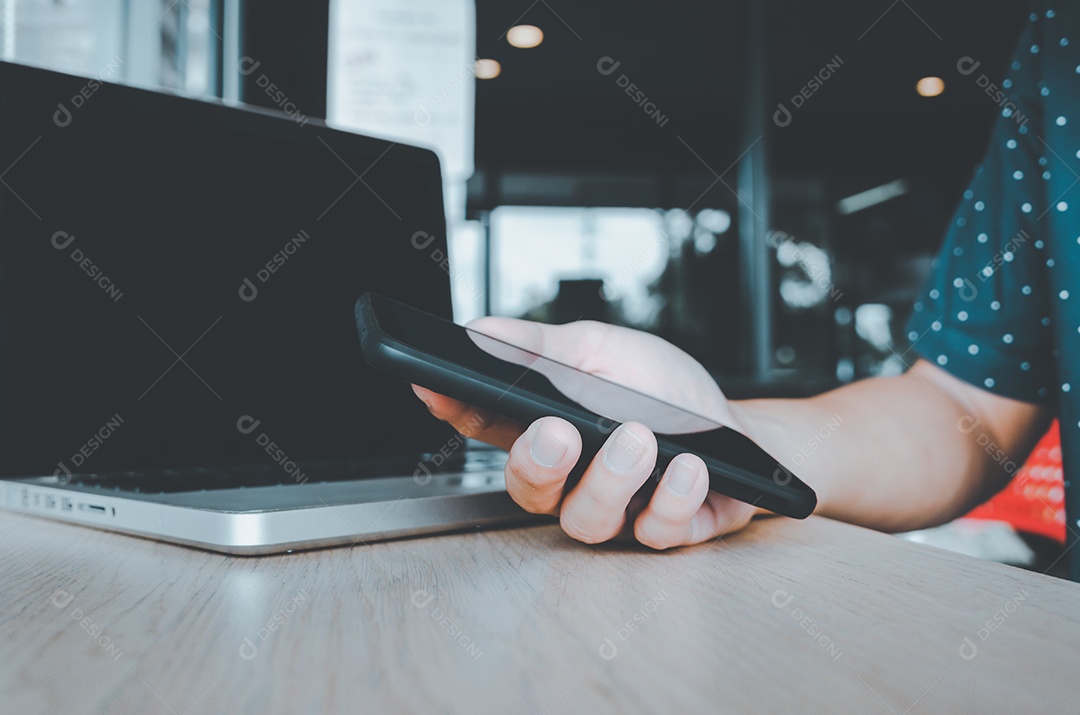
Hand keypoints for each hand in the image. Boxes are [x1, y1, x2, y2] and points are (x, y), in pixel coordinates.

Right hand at [412, 317, 760, 548]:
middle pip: (528, 489)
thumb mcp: (604, 350)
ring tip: (640, 438)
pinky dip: (673, 498)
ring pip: (587, 520)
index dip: (455, 409)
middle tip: (558, 432)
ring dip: (611, 479)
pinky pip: (656, 531)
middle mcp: (572, 479)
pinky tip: (689, 467)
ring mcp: (617, 511)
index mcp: (546, 429)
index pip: (487, 425)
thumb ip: (545, 346)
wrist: (738, 425)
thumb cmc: (662, 389)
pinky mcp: (667, 530)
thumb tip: (483, 329)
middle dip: (537, 463)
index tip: (436, 389)